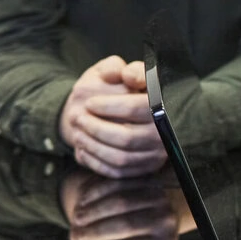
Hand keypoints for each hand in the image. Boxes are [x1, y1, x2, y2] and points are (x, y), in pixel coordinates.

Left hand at [59, 55, 165, 177]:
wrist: (115, 110)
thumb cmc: (113, 88)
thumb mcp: (113, 70)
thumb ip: (117, 67)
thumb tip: (124, 74)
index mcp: (160, 105)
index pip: (139, 108)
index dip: (111, 107)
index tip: (90, 104)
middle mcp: (163, 133)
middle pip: (127, 138)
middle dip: (96, 129)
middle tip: (77, 119)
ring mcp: (154, 154)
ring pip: (120, 158)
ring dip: (93, 146)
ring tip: (77, 132)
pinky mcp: (143, 169)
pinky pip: (117, 172)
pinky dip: (95, 163)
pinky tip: (83, 150)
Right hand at [61, 170, 190, 239]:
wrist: (153, 212)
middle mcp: (166, 220)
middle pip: (125, 226)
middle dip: (95, 233)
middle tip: (77, 237)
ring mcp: (158, 197)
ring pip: (118, 203)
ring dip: (92, 213)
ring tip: (77, 222)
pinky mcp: (145, 180)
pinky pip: (116, 186)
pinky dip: (95, 196)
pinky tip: (83, 205)